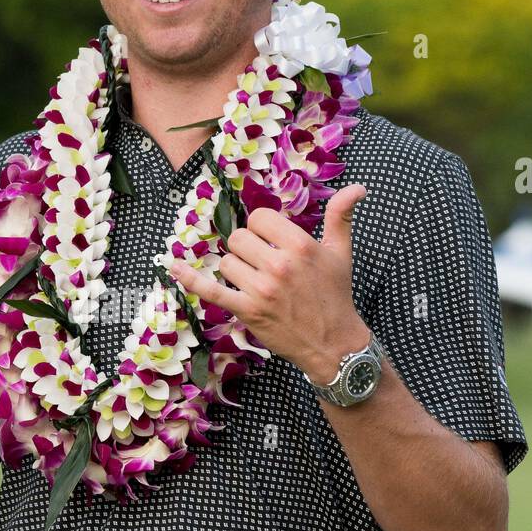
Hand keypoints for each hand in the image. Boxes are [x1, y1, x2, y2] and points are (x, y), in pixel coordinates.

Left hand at [168, 185, 370, 381]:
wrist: (333, 343)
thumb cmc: (335, 295)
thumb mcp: (340, 252)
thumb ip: (341, 216)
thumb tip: (357, 187)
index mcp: (300, 246)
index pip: (259, 218)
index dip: (261, 228)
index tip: (270, 241)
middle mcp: (279, 265)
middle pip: (239, 237)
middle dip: (247, 248)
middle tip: (263, 263)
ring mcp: (261, 289)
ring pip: (227, 262)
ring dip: (236, 269)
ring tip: (257, 282)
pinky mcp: (247, 310)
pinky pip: (211, 290)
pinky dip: (190, 279)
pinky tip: (173, 268)